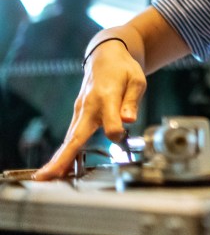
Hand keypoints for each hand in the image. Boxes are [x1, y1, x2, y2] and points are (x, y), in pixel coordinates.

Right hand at [33, 42, 146, 179]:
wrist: (105, 57)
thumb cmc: (124, 69)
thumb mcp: (136, 79)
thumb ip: (132, 100)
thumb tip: (129, 120)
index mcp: (106, 95)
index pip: (109, 121)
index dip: (116, 132)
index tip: (121, 135)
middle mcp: (89, 105)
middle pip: (75, 135)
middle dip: (63, 157)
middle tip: (48, 176)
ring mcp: (80, 110)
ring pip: (69, 139)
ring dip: (59, 158)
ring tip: (47, 178)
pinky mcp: (78, 114)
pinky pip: (71, 136)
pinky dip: (64, 152)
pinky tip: (59, 168)